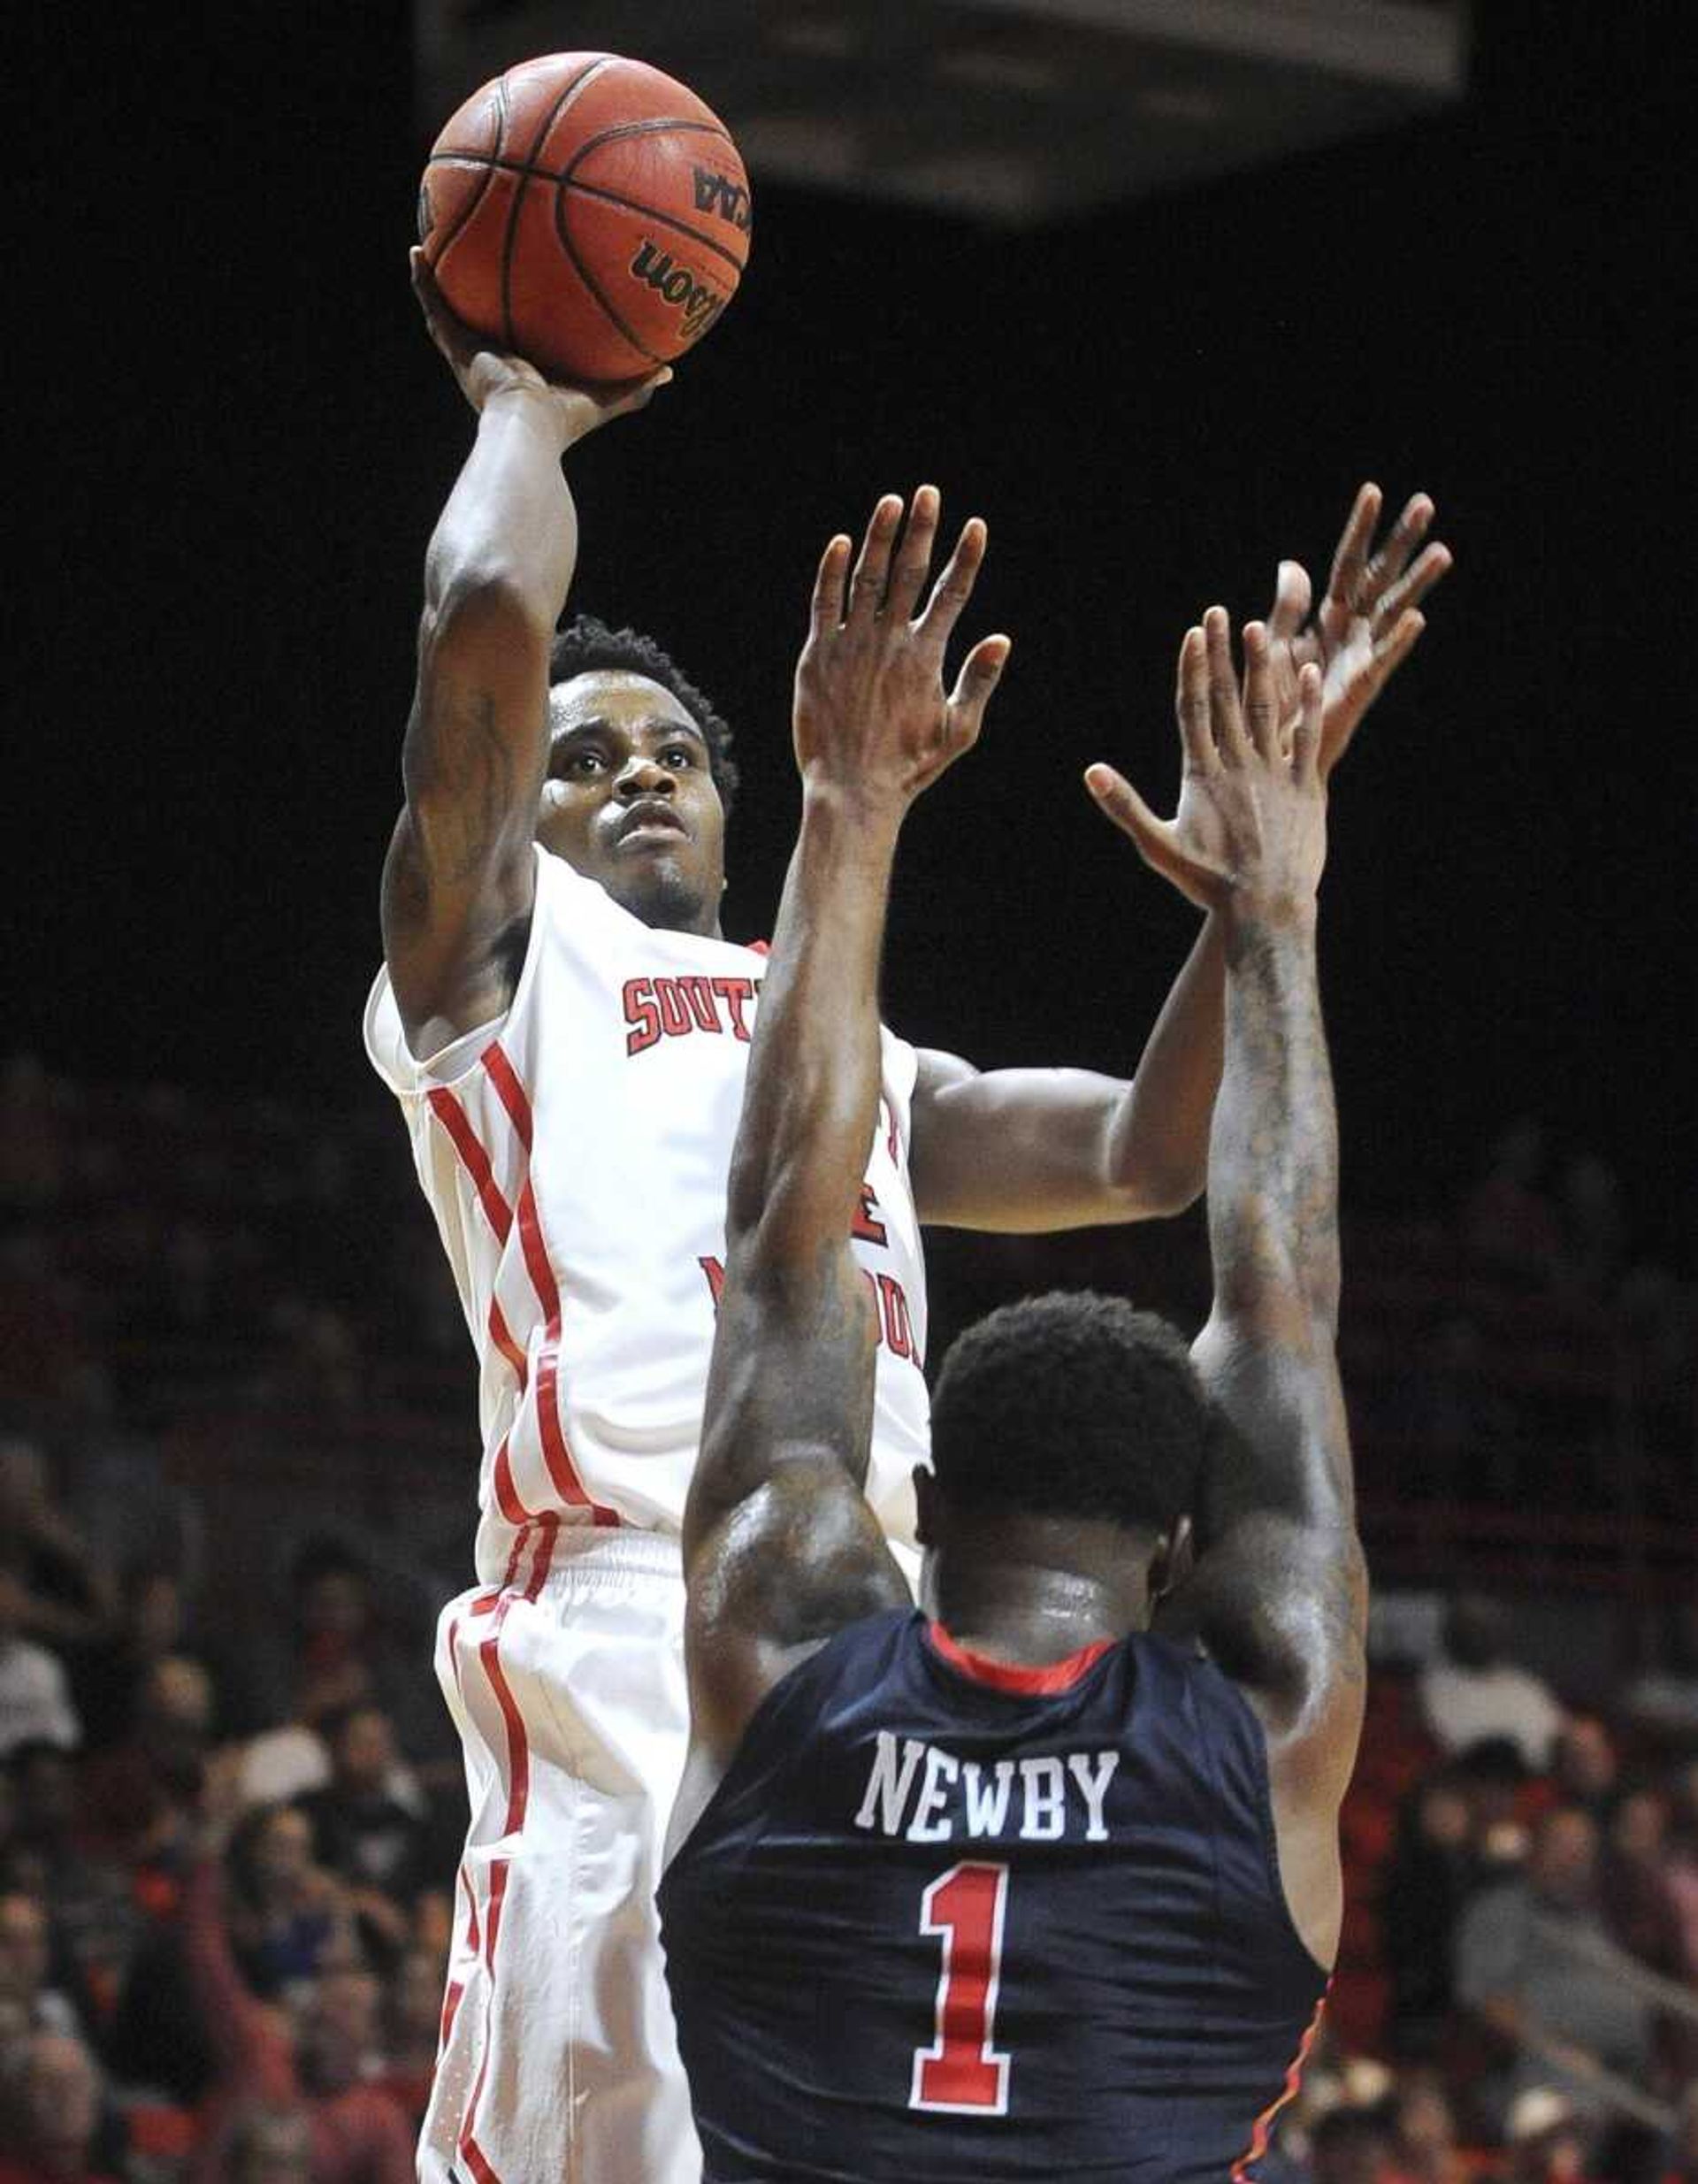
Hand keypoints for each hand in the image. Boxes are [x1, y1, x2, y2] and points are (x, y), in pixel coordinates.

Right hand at [410, 249, 668, 445]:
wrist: (528, 429)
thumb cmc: (565, 421)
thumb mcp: (606, 396)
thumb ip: (635, 384)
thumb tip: (669, 372)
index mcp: (520, 374)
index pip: (518, 340)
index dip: (517, 317)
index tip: (520, 294)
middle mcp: (489, 362)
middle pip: (480, 320)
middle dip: (476, 292)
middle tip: (472, 259)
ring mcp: (468, 354)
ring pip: (449, 309)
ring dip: (438, 281)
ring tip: (428, 244)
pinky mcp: (455, 347)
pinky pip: (434, 307)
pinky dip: (423, 282)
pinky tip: (415, 252)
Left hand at [793, 488, 1009, 817]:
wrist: (853, 790)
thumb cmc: (908, 767)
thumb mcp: (959, 731)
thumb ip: (979, 682)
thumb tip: (1002, 639)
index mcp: (926, 656)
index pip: (952, 594)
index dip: (966, 557)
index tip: (976, 525)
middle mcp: (890, 642)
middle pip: (910, 572)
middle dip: (923, 529)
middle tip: (929, 492)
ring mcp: (852, 645)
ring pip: (867, 577)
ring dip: (880, 537)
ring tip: (892, 502)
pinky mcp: (818, 655)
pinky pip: (826, 602)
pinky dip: (833, 571)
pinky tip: (842, 543)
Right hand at [1086, 609, 1325, 916]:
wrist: (1265, 907)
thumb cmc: (1208, 882)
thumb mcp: (1158, 847)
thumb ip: (1124, 806)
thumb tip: (1092, 772)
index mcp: (1202, 774)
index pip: (1193, 709)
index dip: (1192, 669)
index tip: (1193, 634)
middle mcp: (1239, 764)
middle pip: (1227, 698)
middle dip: (1222, 653)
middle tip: (1220, 613)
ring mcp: (1275, 772)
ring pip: (1268, 708)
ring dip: (1262, 668)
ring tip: (1259, 631)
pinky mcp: (1306, 787)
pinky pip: (1309, 736)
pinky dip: (1309, 704)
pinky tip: (1310, 673)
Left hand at [1264, 483, 1451, 776]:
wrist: (1269, 754)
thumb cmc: (1270, 702)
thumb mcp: (1274, 642)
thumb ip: (1288, 606)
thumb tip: (1293, 563)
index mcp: (1329, 618)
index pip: (1348, 564)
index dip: (1360, 530)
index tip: (1374, 490)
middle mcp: (1351, 633)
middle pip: (1380, 578)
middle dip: (1401, 542)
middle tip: (1425, 502)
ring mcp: (1360, 658)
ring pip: (1392, 611)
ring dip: (1415, 582)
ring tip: (1441, 551)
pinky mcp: (1358, 688)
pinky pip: (1382, 659)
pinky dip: (1398, 639)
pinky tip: (1417, 616)